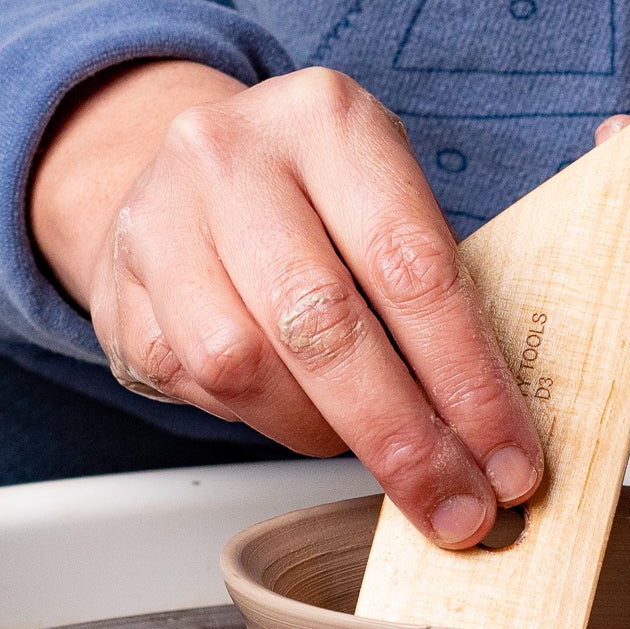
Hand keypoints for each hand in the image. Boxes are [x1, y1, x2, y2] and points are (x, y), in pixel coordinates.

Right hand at [31, 61, 542, 545]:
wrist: (184, 177)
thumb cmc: (316, 204)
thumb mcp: (388, 200)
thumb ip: (440, 293)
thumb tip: (499, 432)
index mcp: (330, 122)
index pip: (413, 268)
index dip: (469, 381)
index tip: (510, 462)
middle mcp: (234, 158)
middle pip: (326, 326)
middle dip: (404, 440)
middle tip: (457, 507)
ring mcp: (162, 222)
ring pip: (246, 366)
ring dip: (323, 431)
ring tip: (365, 442)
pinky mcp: (119, 292)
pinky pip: (196, 389)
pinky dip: (262, 420)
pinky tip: (296, 410)